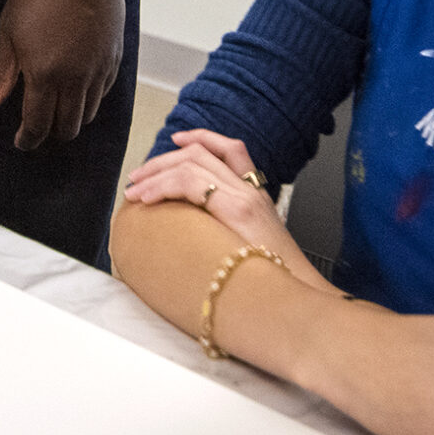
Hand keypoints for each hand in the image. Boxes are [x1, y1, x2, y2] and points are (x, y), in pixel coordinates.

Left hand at [0, 0, 122, 149]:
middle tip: (38, 127)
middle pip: (68, 127)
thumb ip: (3, 71)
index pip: (38, 124)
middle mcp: (75, 80)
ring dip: (72, 118)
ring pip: (89, 113)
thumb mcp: (9, 29)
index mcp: (45, 75)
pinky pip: (103, 92)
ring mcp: (98, 70)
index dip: (28, 139)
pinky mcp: (114, 58)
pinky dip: (90, 99)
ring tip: (58, 109)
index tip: (21, 142)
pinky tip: (79, 89)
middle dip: (51, 133)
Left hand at [124, 130, 319, 286]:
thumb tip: (189, 232)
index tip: (176, 140)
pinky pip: (190, 183)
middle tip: (138, 175)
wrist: (299, 296)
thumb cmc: (272, 281)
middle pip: (201, 153)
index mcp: (255, 195)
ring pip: (191, 164)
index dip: (201, 138)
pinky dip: (163, 186)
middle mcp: (251, 190)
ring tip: (135, 190)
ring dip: (156, 173)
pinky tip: (148, 199)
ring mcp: (246, 196)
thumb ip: (224, 230)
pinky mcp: (238, 208)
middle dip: (163, 159)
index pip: (231, 148)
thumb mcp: (248, 246)